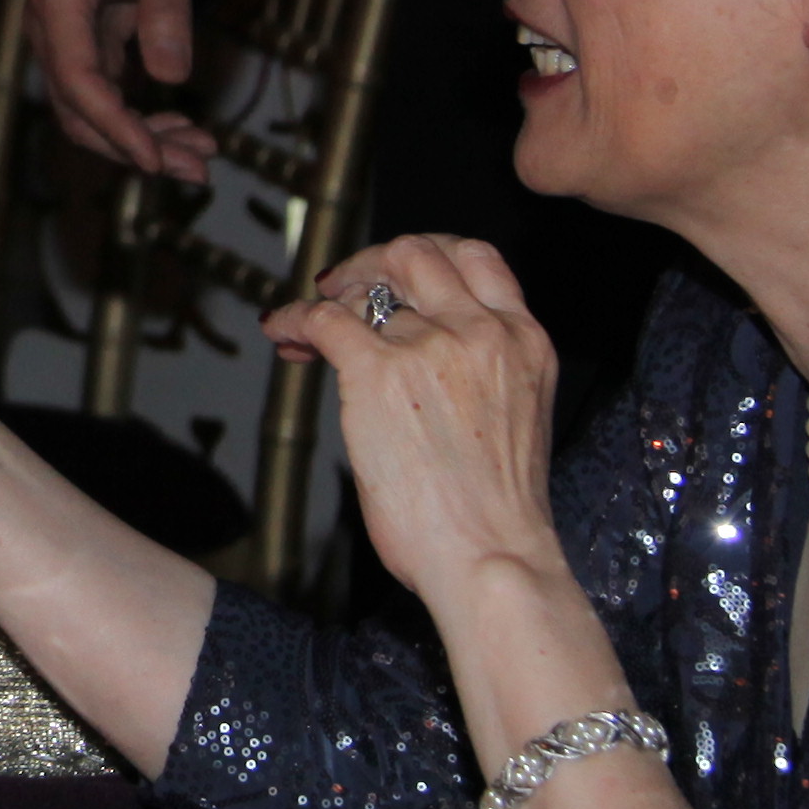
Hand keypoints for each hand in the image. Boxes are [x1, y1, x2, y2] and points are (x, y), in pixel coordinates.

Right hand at [26, 0, 214, 178]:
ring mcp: (66, 37)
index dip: (114, 125)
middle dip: (133, 146)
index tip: (154, 159)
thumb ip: (166, 8)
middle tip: (195, 168)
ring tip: (201, 158)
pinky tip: (185, 131)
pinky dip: (143, 119)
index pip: (77, 79)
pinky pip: (108, 95)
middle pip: (78, 108)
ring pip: (91, 110)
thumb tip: (170, 76)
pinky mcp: (89, 45)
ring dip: (141, 139)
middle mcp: (50, 24)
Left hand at [266, 235, 565, 600]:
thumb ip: (480, 375)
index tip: (398, 270)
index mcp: (525, 341)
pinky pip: (325, 322)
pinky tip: (283, 330)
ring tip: (309, 322)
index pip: (477, 258)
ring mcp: (431, 347)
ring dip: (330, 299)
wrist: (492, 556)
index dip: (427, 253)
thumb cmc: (498, 516)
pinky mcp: (379, 372)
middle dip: (372, 261)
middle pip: (418, 252)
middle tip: (345, 285)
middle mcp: (482, 331)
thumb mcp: (514, 419)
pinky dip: (296, 318)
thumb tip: (419, 361)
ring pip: (367, 290)